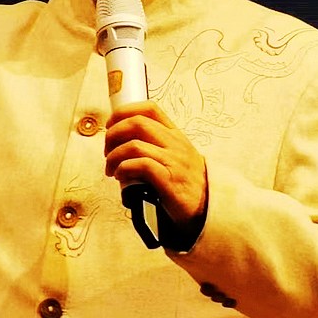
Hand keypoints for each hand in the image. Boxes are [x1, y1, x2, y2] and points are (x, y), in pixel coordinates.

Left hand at [104, 101, 207, 226]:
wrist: (211, 208)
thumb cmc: (188, 184)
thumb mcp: (177, 156)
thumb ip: (156, 145)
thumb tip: (123, 142)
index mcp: (175, 135)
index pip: (150, 109)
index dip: (124, 111)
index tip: (111, 125)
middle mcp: (175, 144)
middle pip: (137, 123)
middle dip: (113, 134)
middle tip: (107, 151)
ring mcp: (173, 161)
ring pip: (134, 145)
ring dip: (114, 156)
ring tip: (111, 169)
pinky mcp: (169, 180)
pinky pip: (141, 165)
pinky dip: (124, 169)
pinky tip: (120, 176)